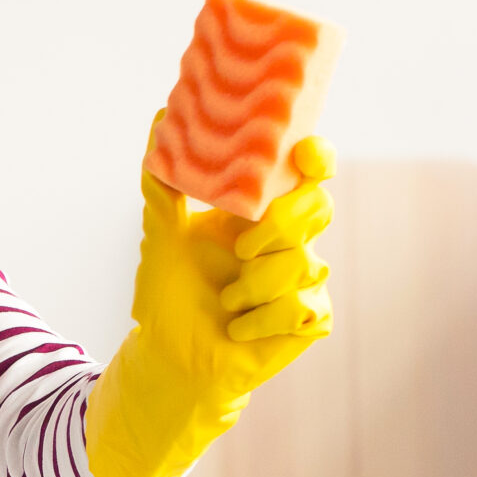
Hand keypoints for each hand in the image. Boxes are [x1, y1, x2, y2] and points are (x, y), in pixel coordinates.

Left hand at [86, 118, 335, 476]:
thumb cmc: (169, 293)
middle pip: (317, 208)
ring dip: (254, 286)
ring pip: (306, 262)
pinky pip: (303, 306)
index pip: (304, 173)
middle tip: (240, 248)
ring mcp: (303, 279)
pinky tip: (238, 328)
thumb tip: (160, 119)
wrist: (171, 356)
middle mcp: (288, 239)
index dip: (315, 158)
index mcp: (258, 212)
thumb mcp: (162, 233)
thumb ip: (163, 181)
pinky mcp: (309, 318)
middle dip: (280, 225)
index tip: (304, 152)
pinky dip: (262, 320)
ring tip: (225, 302)